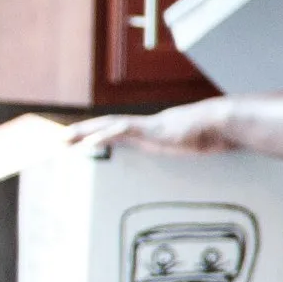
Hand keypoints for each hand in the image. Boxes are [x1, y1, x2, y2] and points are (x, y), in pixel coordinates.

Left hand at [71, 100, 238, 154]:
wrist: (224, 123)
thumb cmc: (214, 135)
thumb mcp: (197, 147)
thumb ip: (190, 150)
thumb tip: (196, 158)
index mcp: (152, 133)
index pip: (119, 133)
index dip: (99, 136)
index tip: (80, 142)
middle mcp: (144, 127)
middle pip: (106, 128)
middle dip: (82, 133)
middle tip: (58, 139)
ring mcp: (146, 126)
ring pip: (106, 127)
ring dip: (84, 133)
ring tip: (63, 138)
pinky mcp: (149, 129)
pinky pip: (120, 131)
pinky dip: (102, 136)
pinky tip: (87, 142)